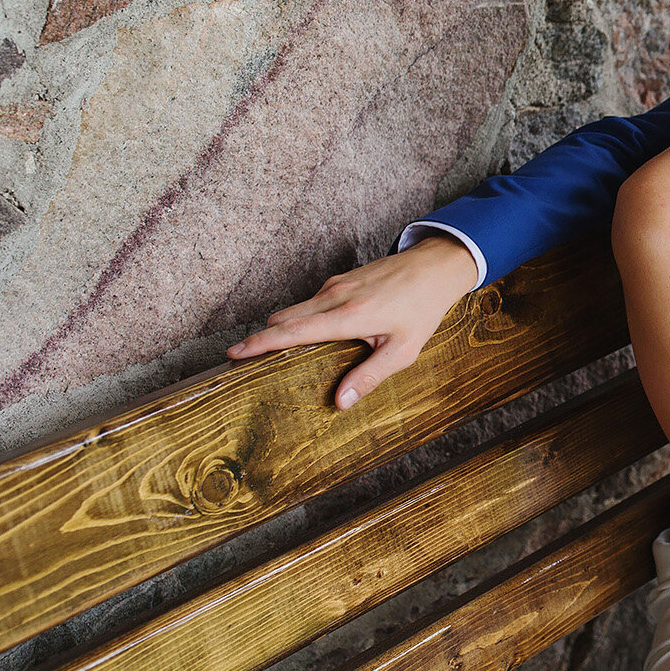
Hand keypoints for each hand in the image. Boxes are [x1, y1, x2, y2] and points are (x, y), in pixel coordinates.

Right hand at [226, 234, 479, 408]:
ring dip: (280, 329)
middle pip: (283, 319)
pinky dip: (299, 318)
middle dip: (260, 339)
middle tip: (241, 360)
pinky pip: (309, 302)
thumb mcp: (403, 351)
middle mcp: (334, 296)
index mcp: (348, 316)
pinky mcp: (341, 280)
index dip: (260, 344)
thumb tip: (339, 403)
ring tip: (266, 352)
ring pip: (294, 309)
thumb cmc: (422, 310)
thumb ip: (369, 377)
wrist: (435, 268)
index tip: (234, 353)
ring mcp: (336, 285)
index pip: (292, 332)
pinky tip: (304, 335)